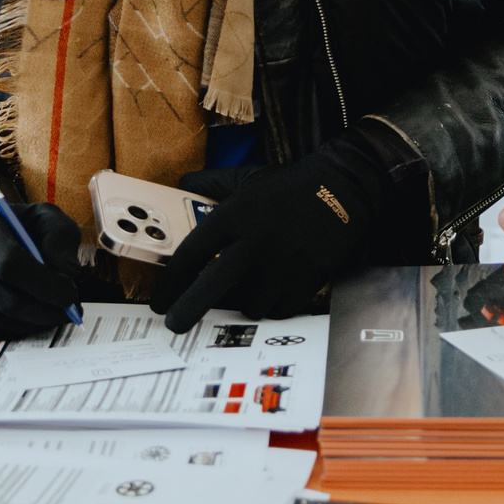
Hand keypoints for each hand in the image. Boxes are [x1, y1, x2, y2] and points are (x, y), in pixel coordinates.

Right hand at [0, 203, 83, 341]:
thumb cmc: (21, 230)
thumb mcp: (45, 219)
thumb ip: (59, 239)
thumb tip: (66, 273)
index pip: (9, 263)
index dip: (45, 284)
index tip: (71, 294)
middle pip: (7, 301)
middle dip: (46, 311)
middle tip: (72, 311)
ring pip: (3, 321)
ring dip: (37, 322)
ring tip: (56, 312)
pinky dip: (20, 329)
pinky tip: (33, 316)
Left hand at [151, 134, 390, 332]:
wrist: (343, 187)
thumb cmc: (288, 186)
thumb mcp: (246, 178)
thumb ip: (210, 184)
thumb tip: (181, 184)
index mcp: (234, 216)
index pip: (191, 254)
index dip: (170, 282)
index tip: (160, 300)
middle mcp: (254, 243)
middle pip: (212, 287)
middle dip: (188, 310)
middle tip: (176, 324)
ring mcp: (282, 265)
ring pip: (249, 305)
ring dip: (243, 303)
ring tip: (246, 290)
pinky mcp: (306, 280)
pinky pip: (279, 310)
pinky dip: (272, 306)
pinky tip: (272, 291)